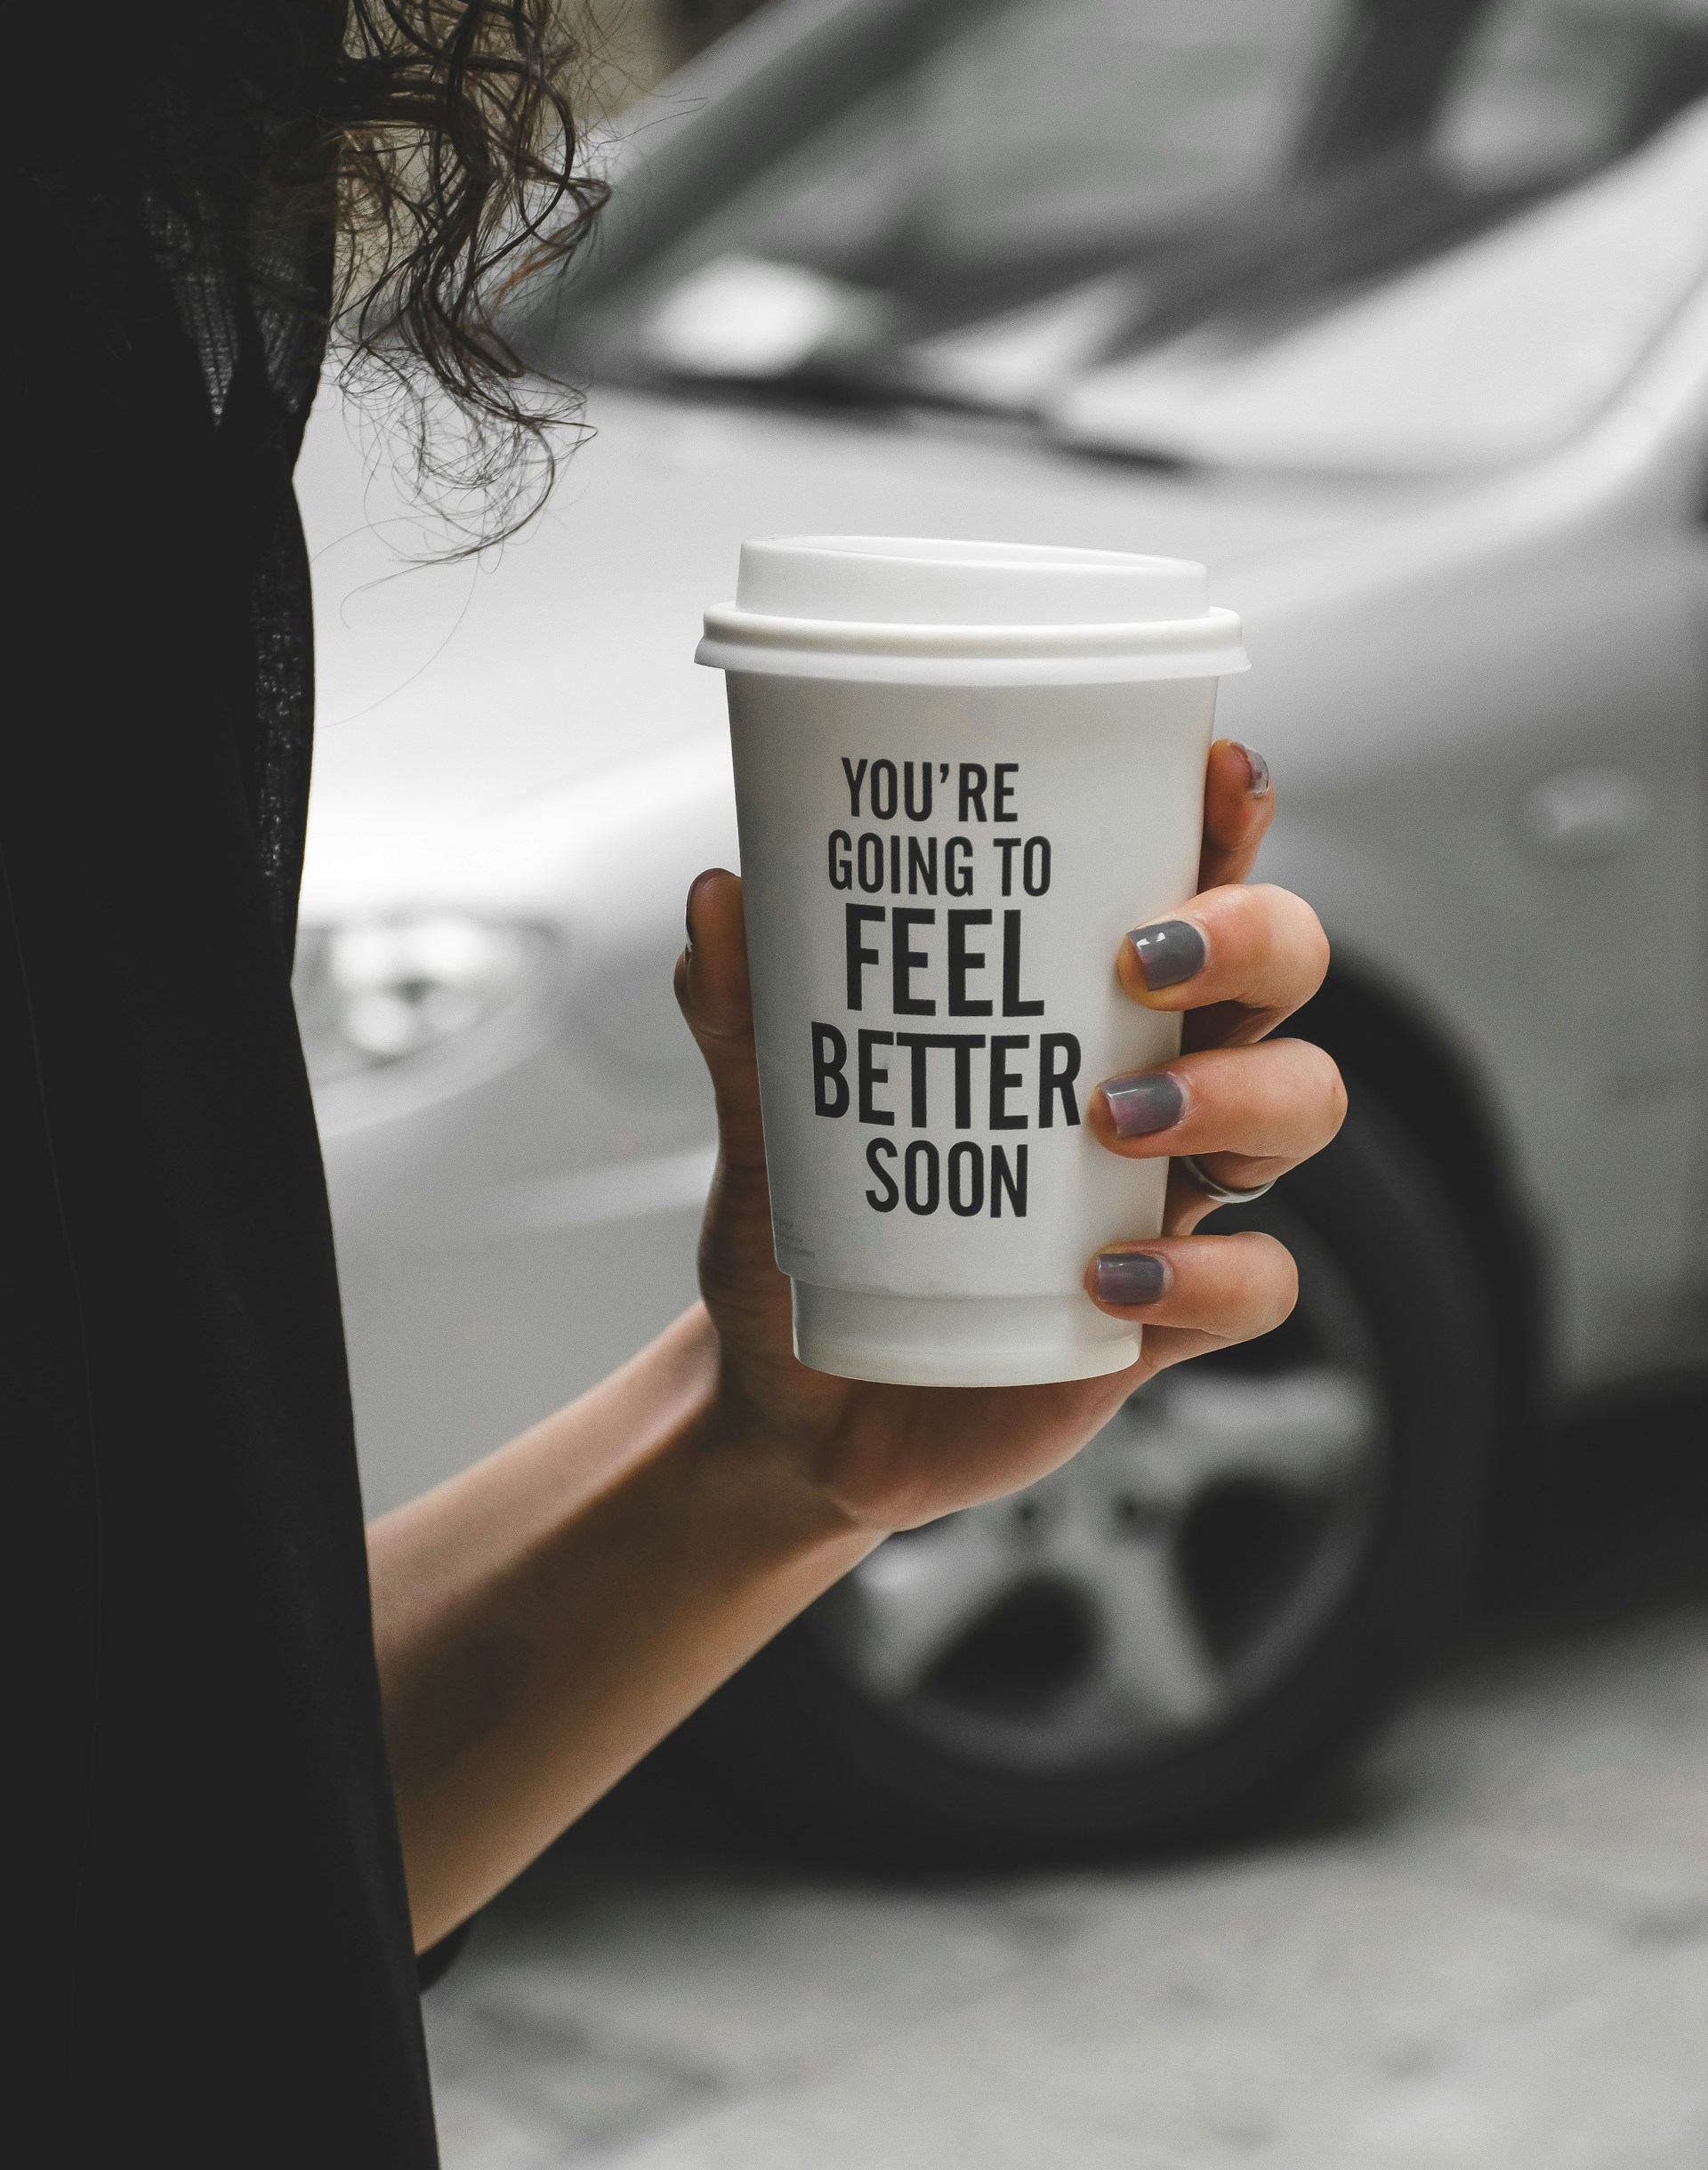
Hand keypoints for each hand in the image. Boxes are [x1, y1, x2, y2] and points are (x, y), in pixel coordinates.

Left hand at [674, 740, 1342, 1537]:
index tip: (1215, 773)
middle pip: (1283, 978)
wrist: (797, 1408)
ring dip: (1235, 1096)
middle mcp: (1154, 1080)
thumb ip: (747, 1016)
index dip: (1227, 822)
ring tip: (1110, 1119)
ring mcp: (1173, 1198)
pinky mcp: (1169, 1317)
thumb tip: (719, 898)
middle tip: (1143, 959)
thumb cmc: (815, 1236)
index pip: (1187, 883)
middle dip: (1253, 942)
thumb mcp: (768, 1120)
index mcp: (1077, 1004)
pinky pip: (1258, 1284)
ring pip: (1301, 1107)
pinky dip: (1205, 1272)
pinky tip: (1109, 1277)